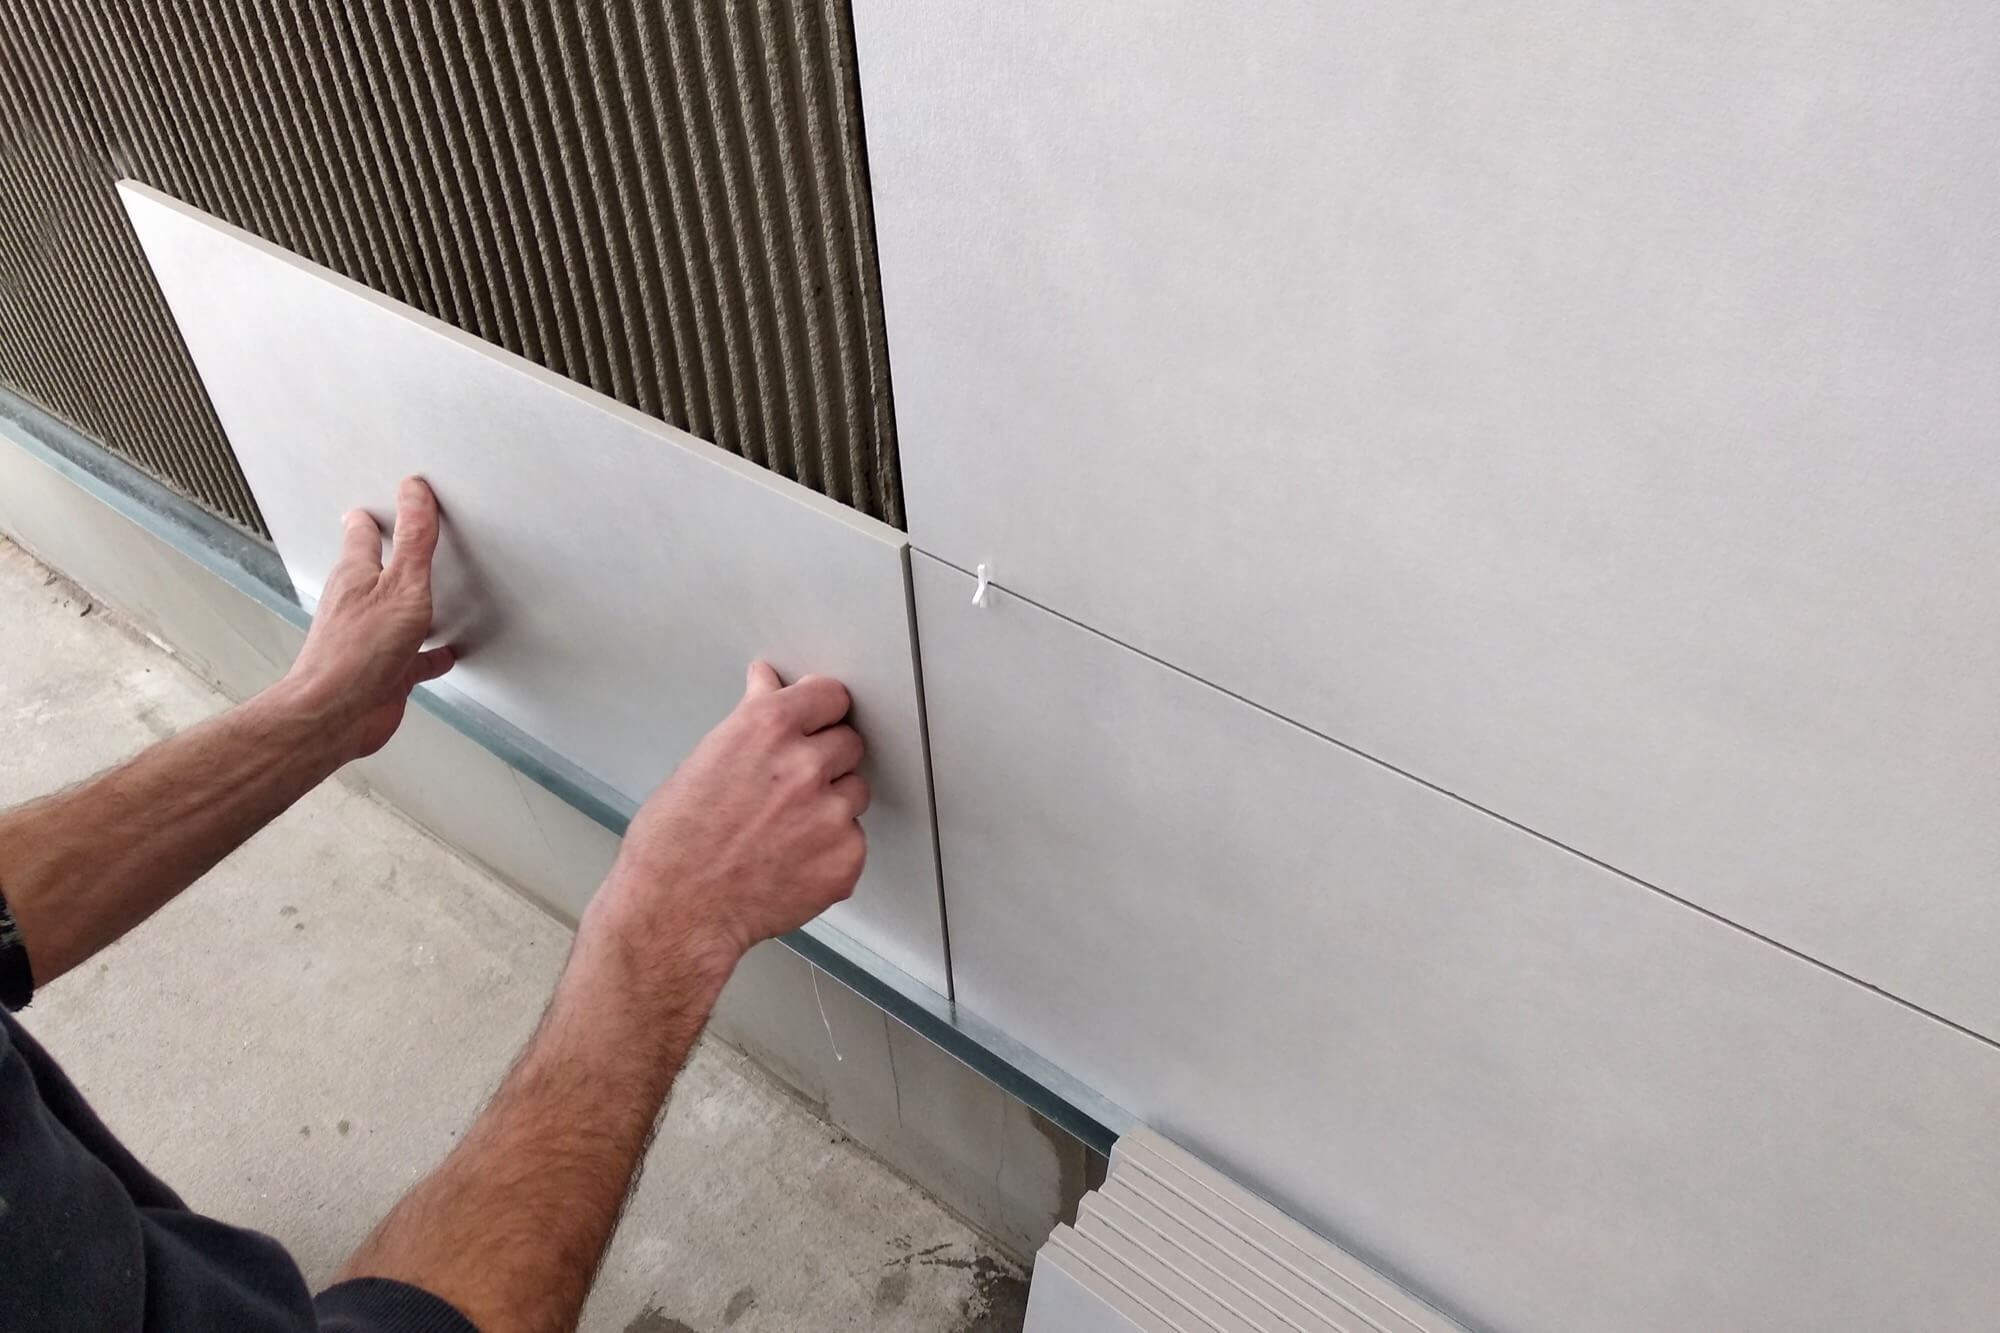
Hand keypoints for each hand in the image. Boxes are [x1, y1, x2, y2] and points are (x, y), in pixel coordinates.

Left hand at [276, 477, 454, 760]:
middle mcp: (359, 604)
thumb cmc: (357, 654)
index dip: (376, 515)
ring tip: (431, 590)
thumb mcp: (400, 586)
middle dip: (390, 553)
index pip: (363, 534)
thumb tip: (413, 492)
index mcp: (357, 576)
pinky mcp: (386, 671)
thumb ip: (413, 540)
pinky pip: (415, 657)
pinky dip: (431, 653)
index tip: (396, 500)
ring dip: (413, 603)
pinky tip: (443, 653)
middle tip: (404, 535)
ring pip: (397, 613)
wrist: (336, 715)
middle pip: (376, 571)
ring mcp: (372, 639)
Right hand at [586, 662, 869, 983]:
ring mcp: (830, 813)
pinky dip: (831, 850)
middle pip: (849, 742)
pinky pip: (853, 840)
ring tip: (784, 829)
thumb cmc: (673, 844)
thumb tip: (766, 683)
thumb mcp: (703, 760)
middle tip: (790, 787)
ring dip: (831, 805)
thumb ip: (750, 719)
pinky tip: (792, 860)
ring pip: (854, 793)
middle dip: (826, 759)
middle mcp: (804, 765)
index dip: (822, 710)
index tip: (819, 718)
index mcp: (767, 728)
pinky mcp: (845, 857)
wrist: (677, 911)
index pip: (830, 696)